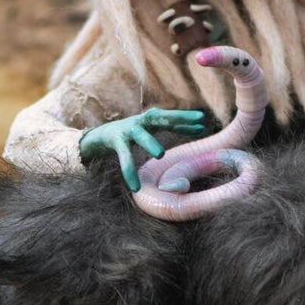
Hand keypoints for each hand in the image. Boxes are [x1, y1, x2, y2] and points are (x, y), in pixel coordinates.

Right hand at [79, 108, 204, 191]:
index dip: (185, 118)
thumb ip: (176, 127)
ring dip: (151, 143)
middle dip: (177, 119)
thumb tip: (203, 128)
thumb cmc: (135, 132)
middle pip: (159, 118)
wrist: (102, 135)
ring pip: (141, 136)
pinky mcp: (116, 142)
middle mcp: (141, 121)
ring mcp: (128, 130)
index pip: (171, 117)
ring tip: (161, 154)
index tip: (201, 119)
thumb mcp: (155, 128)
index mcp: (152, 119)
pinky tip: (135, 187)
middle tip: (196, 125)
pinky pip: (125, 157)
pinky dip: (129, 171)